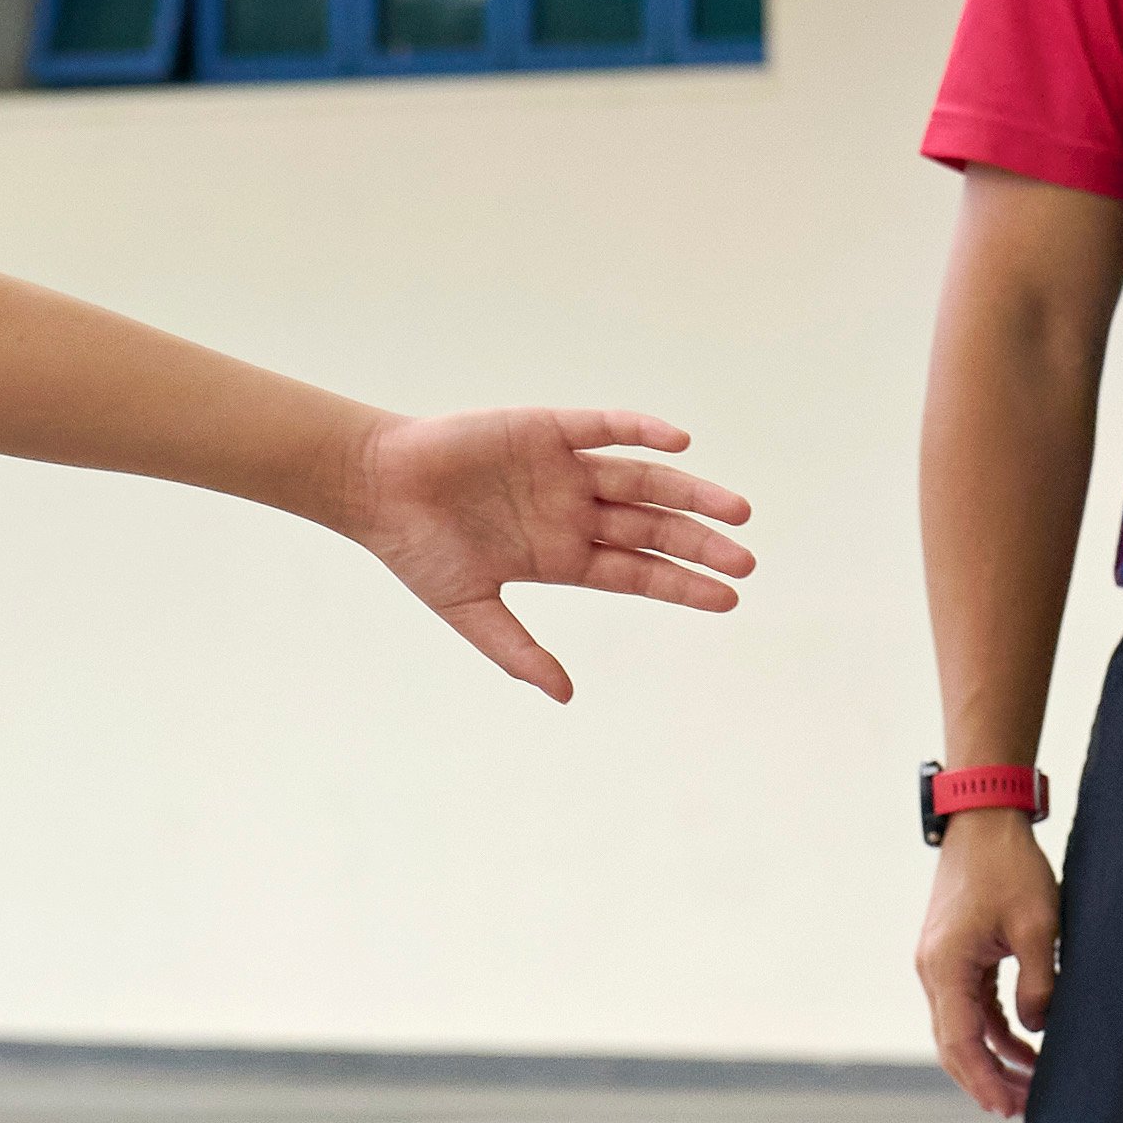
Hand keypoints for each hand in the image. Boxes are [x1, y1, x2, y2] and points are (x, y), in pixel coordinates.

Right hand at [337, 408, 759, 701]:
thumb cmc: (417, 549)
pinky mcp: (547, 428)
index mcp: (562, 557)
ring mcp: (565, 469)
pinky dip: (640, 431)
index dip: (683, 584)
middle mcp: (574, 512)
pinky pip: (604, 427)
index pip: (638, 572)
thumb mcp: (470, 610)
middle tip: (746, 560)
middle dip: (699, 544)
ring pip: (643, 479)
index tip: (730, 597)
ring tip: (735, 511)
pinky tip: (679, 443)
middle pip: (653, 527)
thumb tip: (565, 696)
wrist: (375, 487)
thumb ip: (518, 651)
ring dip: (690, 490)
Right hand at [914, 815, 1057, 1117]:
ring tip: (1033, 1085)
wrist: (984, 820)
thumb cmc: (1011, 867)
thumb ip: (1039, 982)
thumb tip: (1038, 1029)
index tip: (1007, 1109)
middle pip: (954, 1044)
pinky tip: (1027, 1047)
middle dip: (988, 1080)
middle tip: (1025, 1109)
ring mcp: (941, 964)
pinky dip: (996, 1030)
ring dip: (995, 1058)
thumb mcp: (1038, 924)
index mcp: (945, 967)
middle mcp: (933, 971)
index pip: (959, 1042)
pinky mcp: (955, 956)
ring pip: (963, 1028)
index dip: (983, 1080)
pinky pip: (972, 1007)